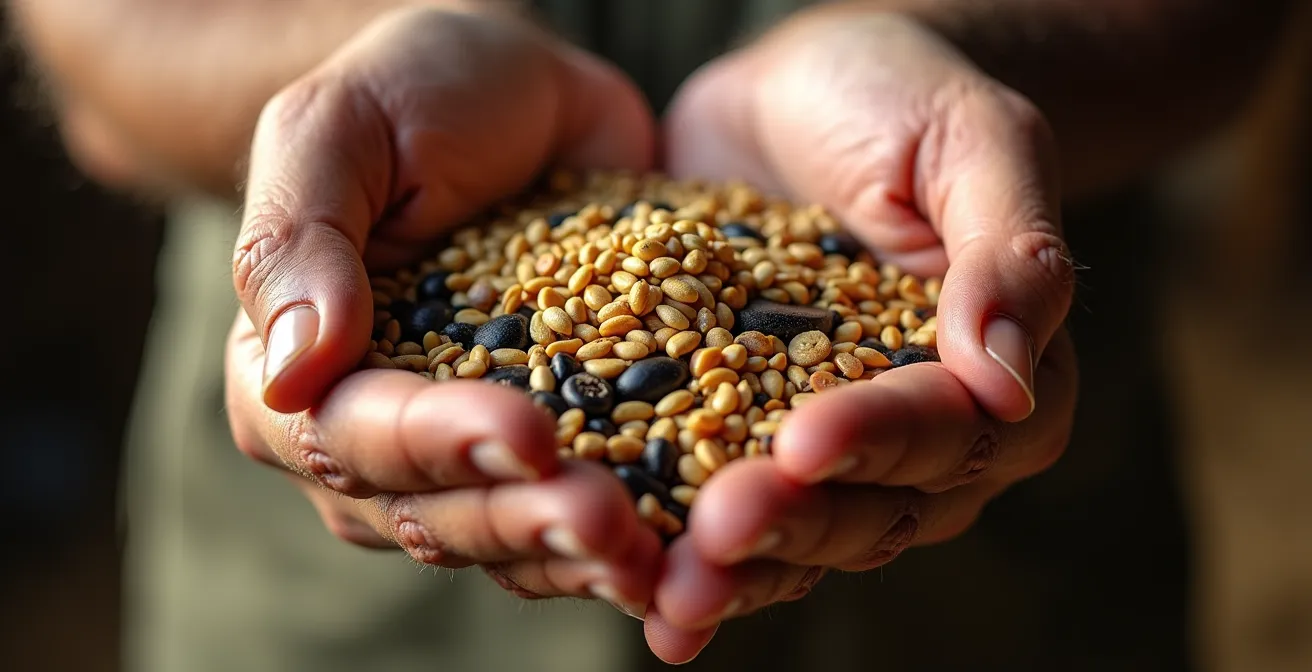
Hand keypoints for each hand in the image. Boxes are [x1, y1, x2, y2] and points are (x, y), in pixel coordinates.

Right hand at [224, 6, 660, 610]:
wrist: (516, 93)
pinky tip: (680, 546)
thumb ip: (298, 241)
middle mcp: (373, 438)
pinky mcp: (556, 443)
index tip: (522, 435)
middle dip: (519, 519)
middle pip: (431, 511)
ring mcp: (467, 453)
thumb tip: (291, 372)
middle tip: (604, 518)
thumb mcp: (335, 130)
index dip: (435, 445)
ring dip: (574, 555)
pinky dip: (626, 539)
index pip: (350, 436)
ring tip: (651, 554)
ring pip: (506, 537)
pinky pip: (574, 512)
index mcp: (297, 374)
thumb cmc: (411, 96)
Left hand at [646, 11, 1077, 661]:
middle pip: (871, 508)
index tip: (803, 439)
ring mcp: (826, 447)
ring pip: (798, 534)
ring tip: (672, 590)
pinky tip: (642, 592)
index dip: (878, 440)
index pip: (949, 428)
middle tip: (719, 529)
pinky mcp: (741, 436)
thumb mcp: (974, 141)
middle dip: (794, 524)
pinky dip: (684, 553)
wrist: (808, 92)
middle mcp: (919, 438)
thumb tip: (1009, 378)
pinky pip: (721, 509)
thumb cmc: (907, 100)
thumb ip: (1008, 251)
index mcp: (999, 377)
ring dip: (739, 569)